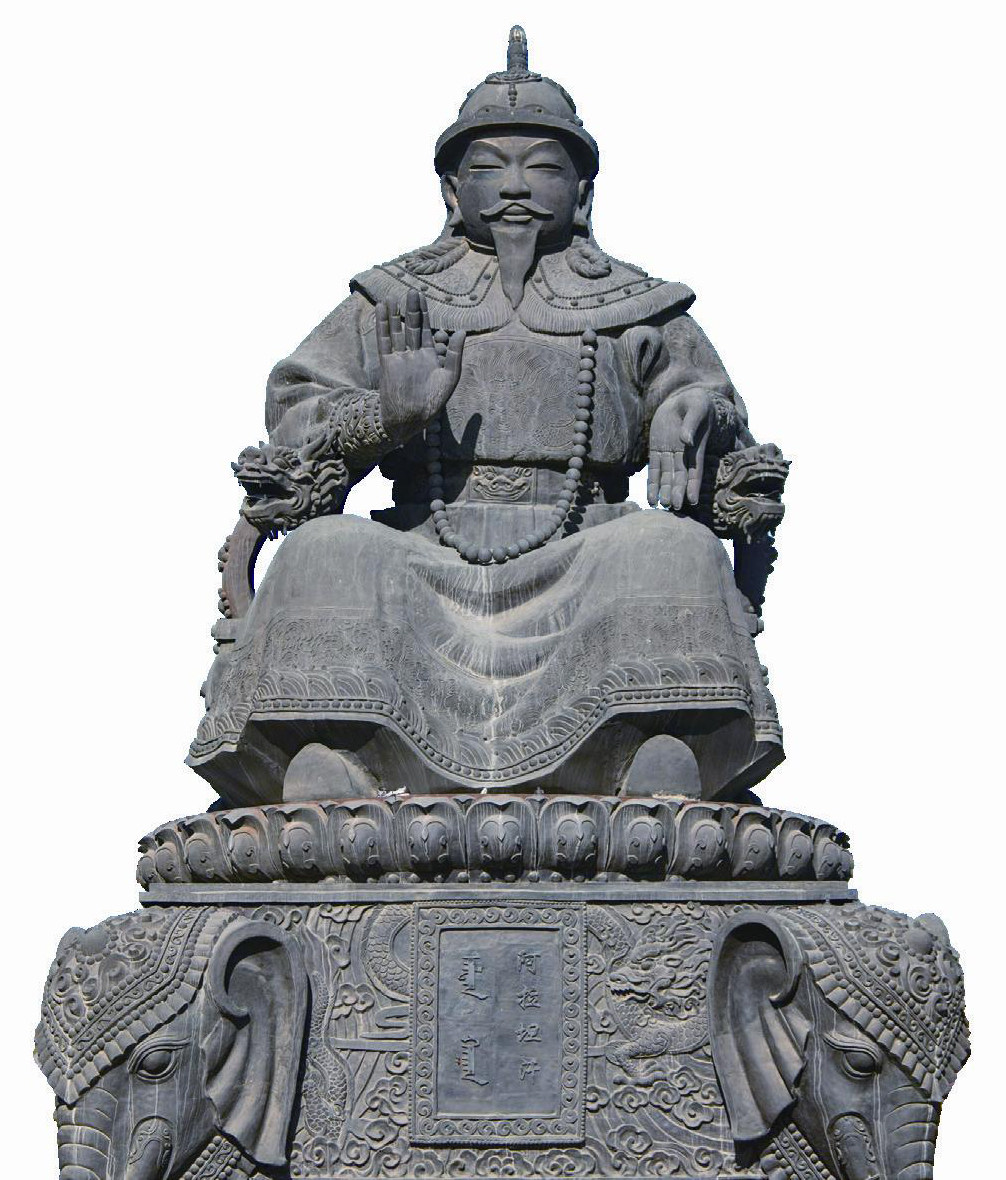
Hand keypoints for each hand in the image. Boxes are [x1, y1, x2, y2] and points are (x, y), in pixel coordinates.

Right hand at [375, 290, 464, 435]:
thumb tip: (461, 331)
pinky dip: (383, 325)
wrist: (409, 419)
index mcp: (430, 358)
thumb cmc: (432, 403)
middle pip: (413, 327)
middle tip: (412, 291)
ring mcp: (400, 358)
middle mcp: (414, 356)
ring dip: (395, 315)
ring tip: (392, 297)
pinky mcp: (387, 363)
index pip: (428, 331)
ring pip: (397, 331)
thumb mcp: (449, 378)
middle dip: (412, 310)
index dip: (426, 314)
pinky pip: (384, 340)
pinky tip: (382, 310)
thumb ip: (454, 355)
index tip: (423, 297)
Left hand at [647, 387, 715, 510]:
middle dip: (677, 492)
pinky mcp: (656, 451)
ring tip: (661, 506)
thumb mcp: (696, 408)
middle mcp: (683, 455)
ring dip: (664, 492)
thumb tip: (686, 440)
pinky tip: (650, 499)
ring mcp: (669, 455)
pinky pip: (653, 470)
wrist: (681, 400)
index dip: (693, 485)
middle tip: (674, 507)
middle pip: (679, 477)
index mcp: (695, 448)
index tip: (692, 501)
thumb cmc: (696, 402)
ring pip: (666, 477)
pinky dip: (652, 485)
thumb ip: (691, 424)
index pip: (695, 470)